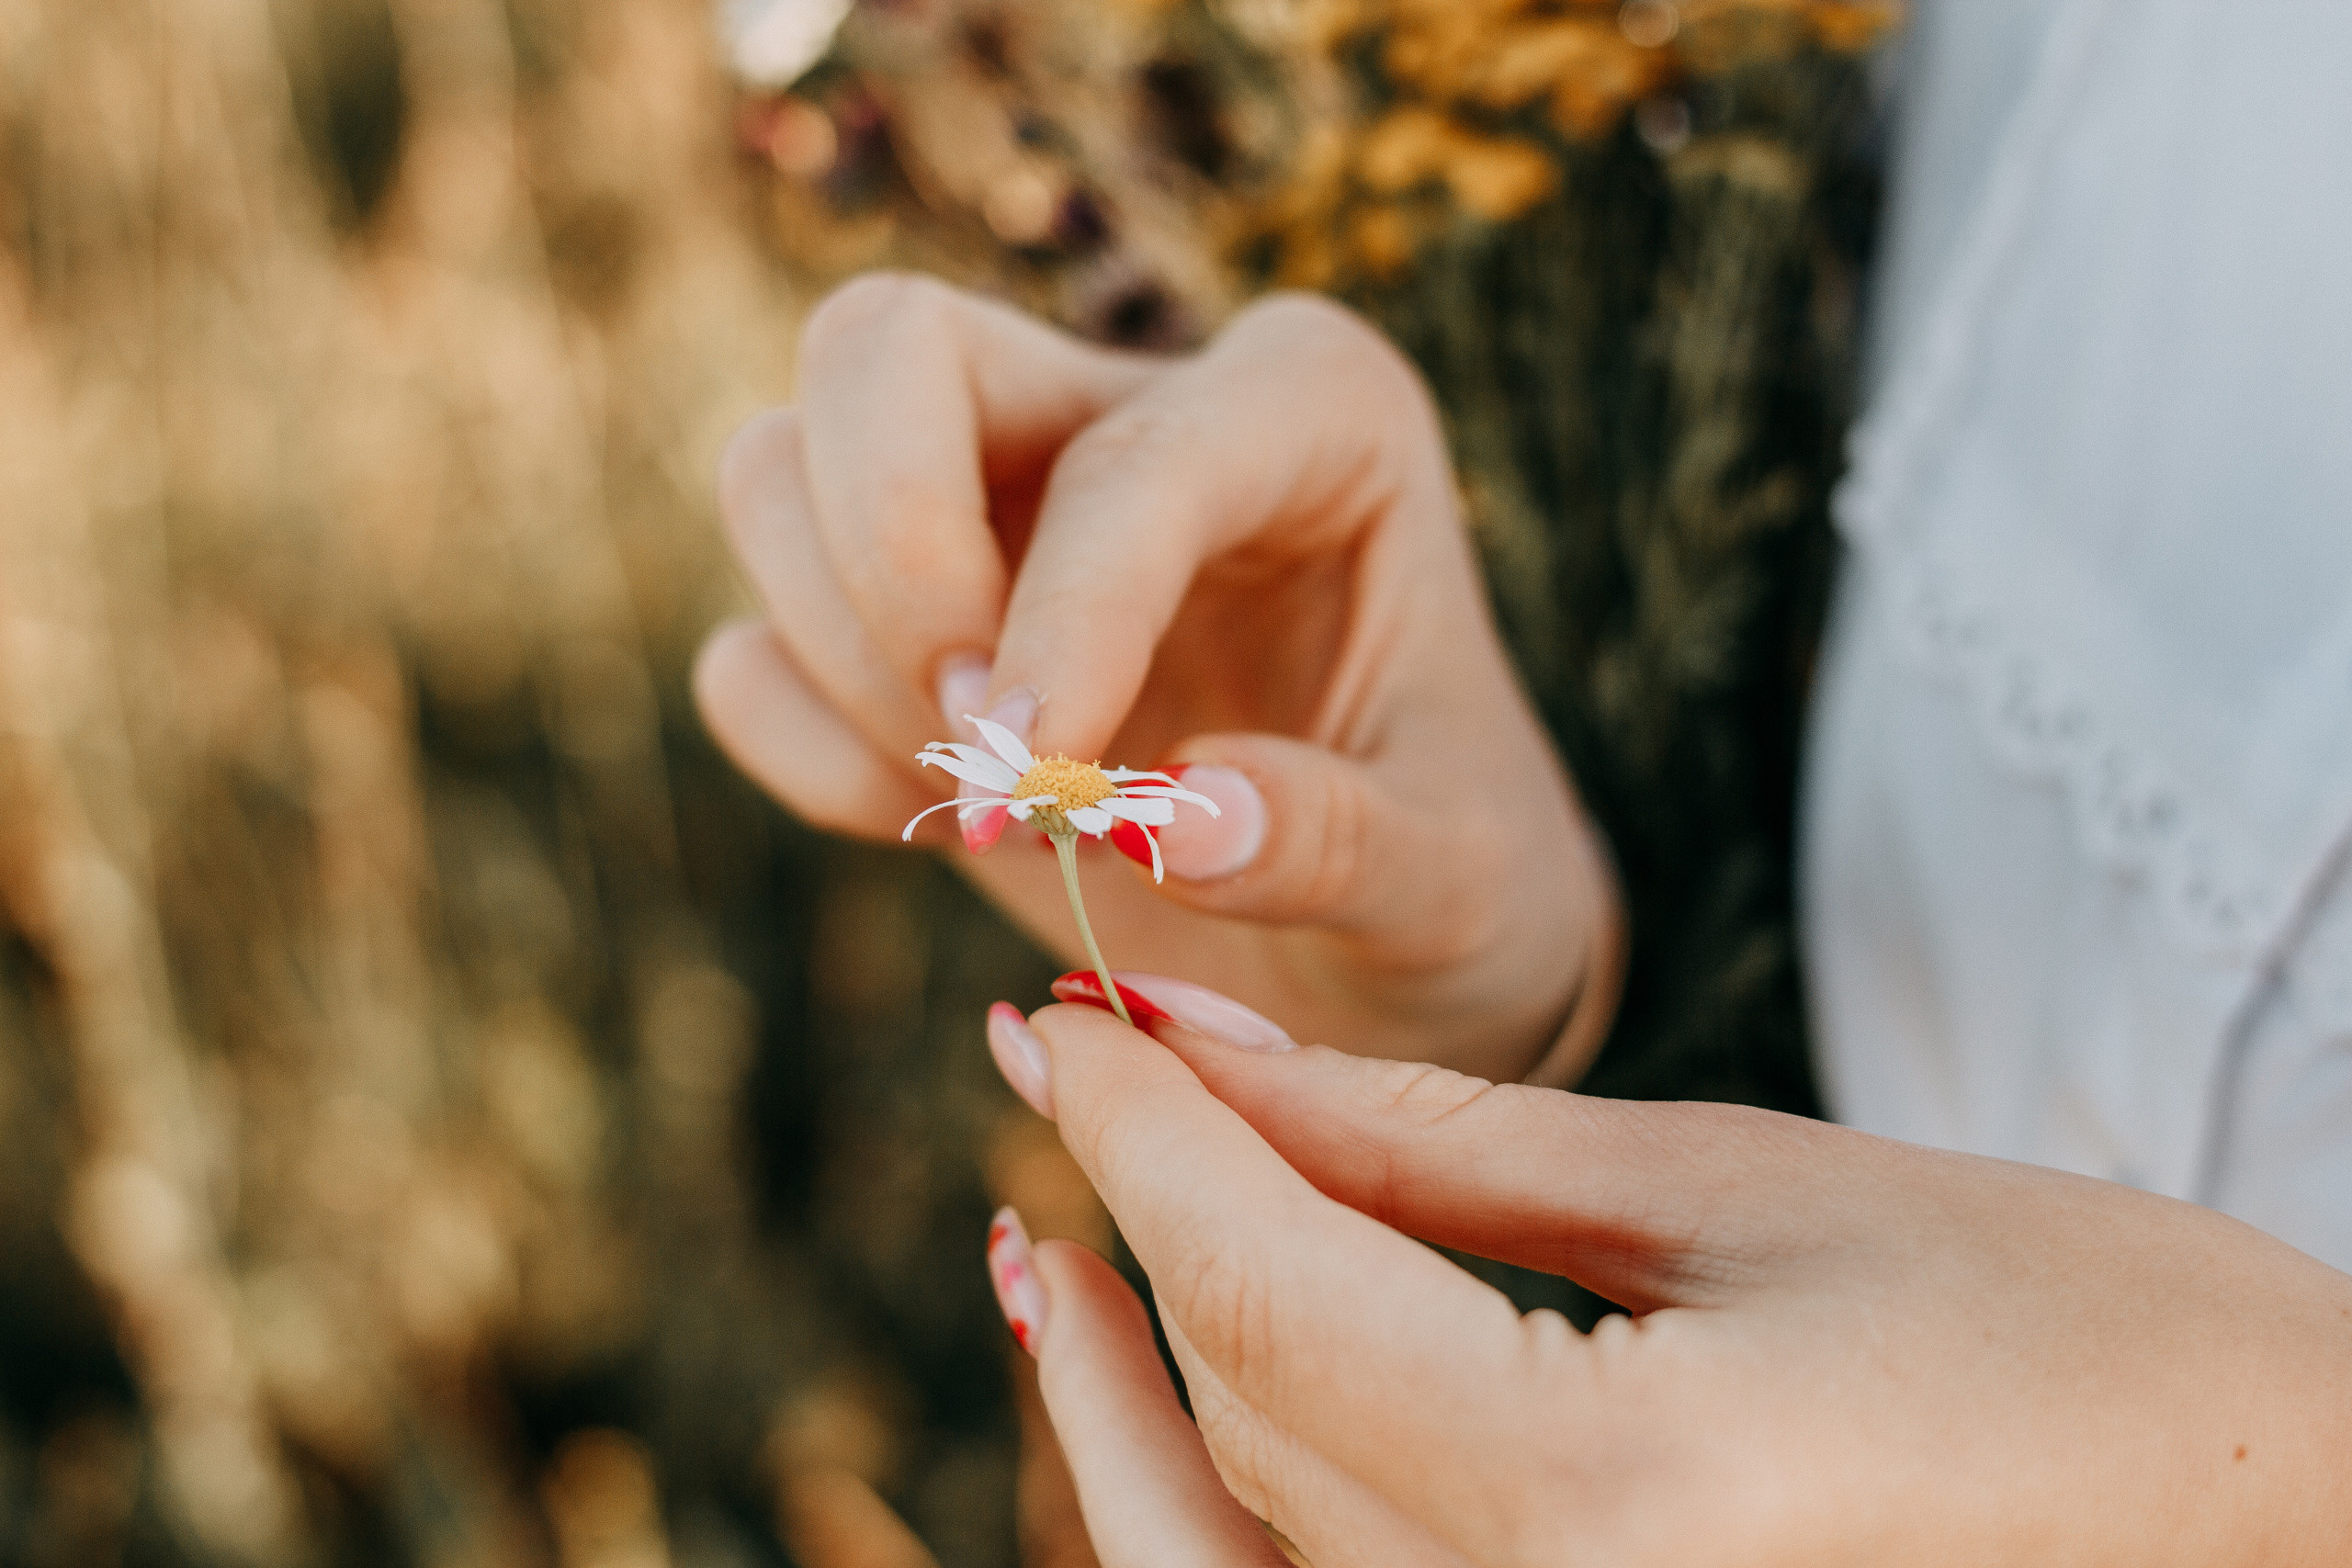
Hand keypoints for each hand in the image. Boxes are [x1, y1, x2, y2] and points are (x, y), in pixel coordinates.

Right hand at [693, 275, 1619, 1081]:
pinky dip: (803, 744)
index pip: (1130, 457)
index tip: (1041, 790)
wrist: (1384, 943)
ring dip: (844, 658)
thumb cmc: (1450, 876)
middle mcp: (1129, 409)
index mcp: (1309, 411)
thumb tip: (1168, 821)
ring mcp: (989, 500)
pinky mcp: (895, 621)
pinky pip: (747, 648)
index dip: (1063, 619)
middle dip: (886, 549)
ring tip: (998, 807)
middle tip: (983, 742)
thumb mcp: (1455, 878)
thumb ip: (1338, 841)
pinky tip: (934, 821)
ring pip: (777, 470)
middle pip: (881, 346)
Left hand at [977, 982, 2351, 1565]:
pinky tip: (1172, 1375)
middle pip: (1238, 1404)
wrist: (2268, 1516)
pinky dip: (1216, 1496)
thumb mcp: (1730, 1184)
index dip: (1135, 1124)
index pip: (1258, 1281)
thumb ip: (1424, 1136)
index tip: (1057, 1007)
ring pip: (1231, 1544)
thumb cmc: (2065, 1320)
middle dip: (1140, 1212)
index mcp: (1595, 1506)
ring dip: (1127, 1386)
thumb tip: (1192, 1041)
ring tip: (1057, 1240)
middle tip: (1077, 1060)